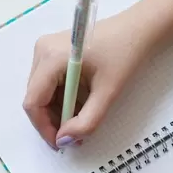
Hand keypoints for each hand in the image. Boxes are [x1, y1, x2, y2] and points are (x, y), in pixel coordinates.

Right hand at [22, 11, 154, 148]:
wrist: (139, 28)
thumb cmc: (125, 55)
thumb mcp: (108, 93)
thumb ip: (86, 121)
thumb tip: (64, 141)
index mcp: (51, 57)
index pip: (34, 102)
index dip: (44, 127)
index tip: (61, 144)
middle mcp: (41, 51)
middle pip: (35, 97)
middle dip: (52, 121)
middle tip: (74, 137)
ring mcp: (45, 49)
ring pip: (41, 92)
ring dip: (57, 111)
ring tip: (80, 122)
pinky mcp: (52, 51)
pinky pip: (48, 83)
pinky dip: (61, 99)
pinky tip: (79, 105)